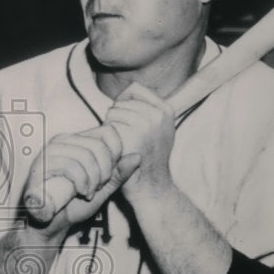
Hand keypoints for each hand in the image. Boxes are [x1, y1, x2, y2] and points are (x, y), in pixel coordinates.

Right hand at [23, 126, 140, 232]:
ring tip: (89, 193)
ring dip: (92, 179)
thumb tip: (137, 156)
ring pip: (85, 155)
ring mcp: (51, 150)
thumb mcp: (103, 189)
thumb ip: (119, 174)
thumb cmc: (74, 204)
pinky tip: (81, 193)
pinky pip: (70, 165)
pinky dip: (81, 182)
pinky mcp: (42, 163)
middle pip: (98, 145)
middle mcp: (64, 140)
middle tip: (98, 188)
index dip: (115, 155)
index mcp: (80, 141)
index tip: (108, 176)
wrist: (50, 223)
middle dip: (104, 171)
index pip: (108, 133)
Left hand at [103, 82, 175, 199]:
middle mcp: (158, 115)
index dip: (124, 102)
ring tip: (121, 142)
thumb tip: (129, 88)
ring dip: (110, 125)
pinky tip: (115, 147)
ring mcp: (146, 124)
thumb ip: (149, 108)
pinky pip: (109, 123)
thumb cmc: (149, 158)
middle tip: (124, 136)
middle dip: (117, 115)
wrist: (151, 186)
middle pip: (122, 100)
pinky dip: (107, 134)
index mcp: (166, 110)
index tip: (128, 120)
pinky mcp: (133, 136)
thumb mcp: (160, 129)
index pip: (135, 88)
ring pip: (114, 111)